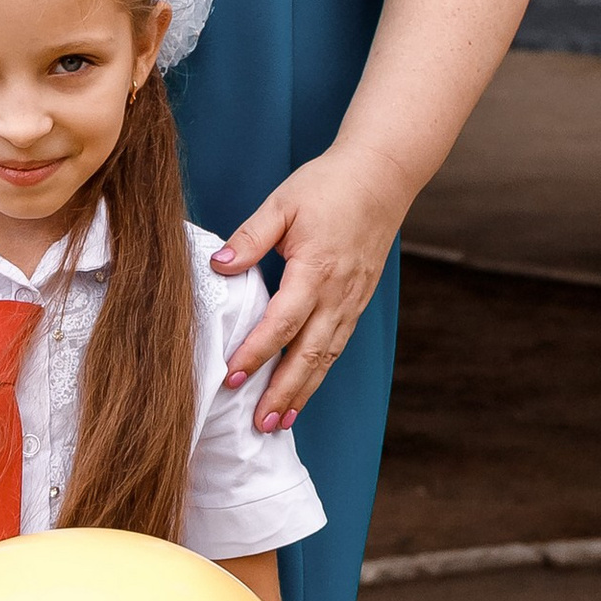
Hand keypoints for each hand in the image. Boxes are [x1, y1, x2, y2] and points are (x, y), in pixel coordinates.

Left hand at [214, 148, 406, 429]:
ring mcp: (351, 301)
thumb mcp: (282, 203)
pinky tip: (302, 391)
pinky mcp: (357, 302)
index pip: (282, 322)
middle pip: (308, 355)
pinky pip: (336, 346)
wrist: (382, 176)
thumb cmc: (328, 185)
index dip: (256, 353)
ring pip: (326, 358)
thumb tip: (218, 266)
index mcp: (316, 270)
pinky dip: (319, 374)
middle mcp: (338, 294)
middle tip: (258, 424)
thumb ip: (249, 237)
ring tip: (278, 422)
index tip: (231, 377)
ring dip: (302, 392)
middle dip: (282, 392)